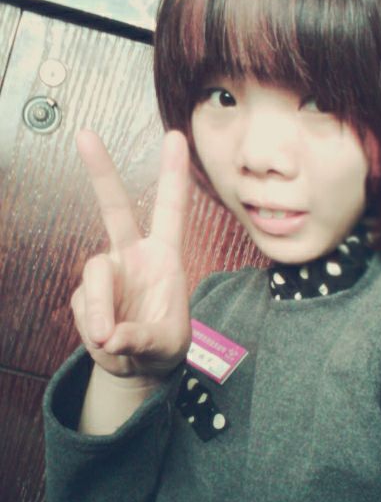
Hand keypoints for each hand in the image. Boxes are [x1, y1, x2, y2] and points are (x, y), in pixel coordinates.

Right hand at [71, 130, 190, 379]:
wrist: (139, 366)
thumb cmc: (164, 346)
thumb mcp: (167, 345)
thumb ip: (143, 338)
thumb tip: (110, 334)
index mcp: (165, 257)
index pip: (170, 210)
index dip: (173, 175)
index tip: (176, 136)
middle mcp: (133, 256)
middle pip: (115, 209)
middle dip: (101, 173)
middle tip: (85, 134)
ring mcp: (108, 273)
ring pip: (95, 273)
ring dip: (99, 307)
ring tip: (108, 337)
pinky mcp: (85, 294)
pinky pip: (83, 305)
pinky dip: (92, 324)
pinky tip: (106, 339)